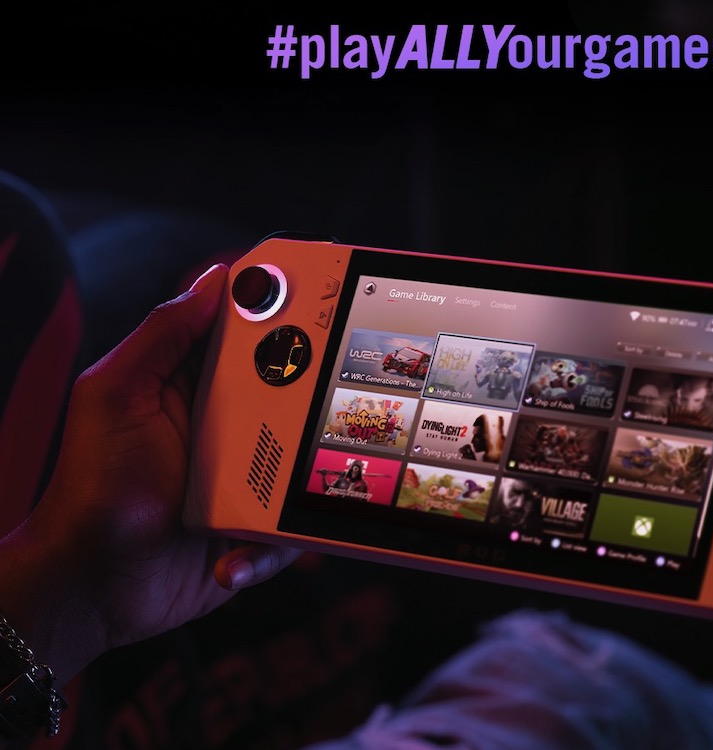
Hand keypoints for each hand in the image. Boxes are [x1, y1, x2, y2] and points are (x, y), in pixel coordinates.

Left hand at [0, 265, 300, 686]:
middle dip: (316, 391)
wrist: (91, 587)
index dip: (285, 308)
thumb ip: (162, 335)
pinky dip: (269, 545)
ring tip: (274, 496)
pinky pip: (291, 523)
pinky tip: (230, 558)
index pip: (249, 332)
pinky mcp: (259, 522)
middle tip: (333, 392)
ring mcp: (248, 474)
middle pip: (294, 390)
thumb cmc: (93, 487)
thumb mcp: (115, 395)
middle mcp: (228, 423)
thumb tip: (217, 279)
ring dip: (303, 475)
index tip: (324, 288)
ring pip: (307, 456)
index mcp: (195, 383)